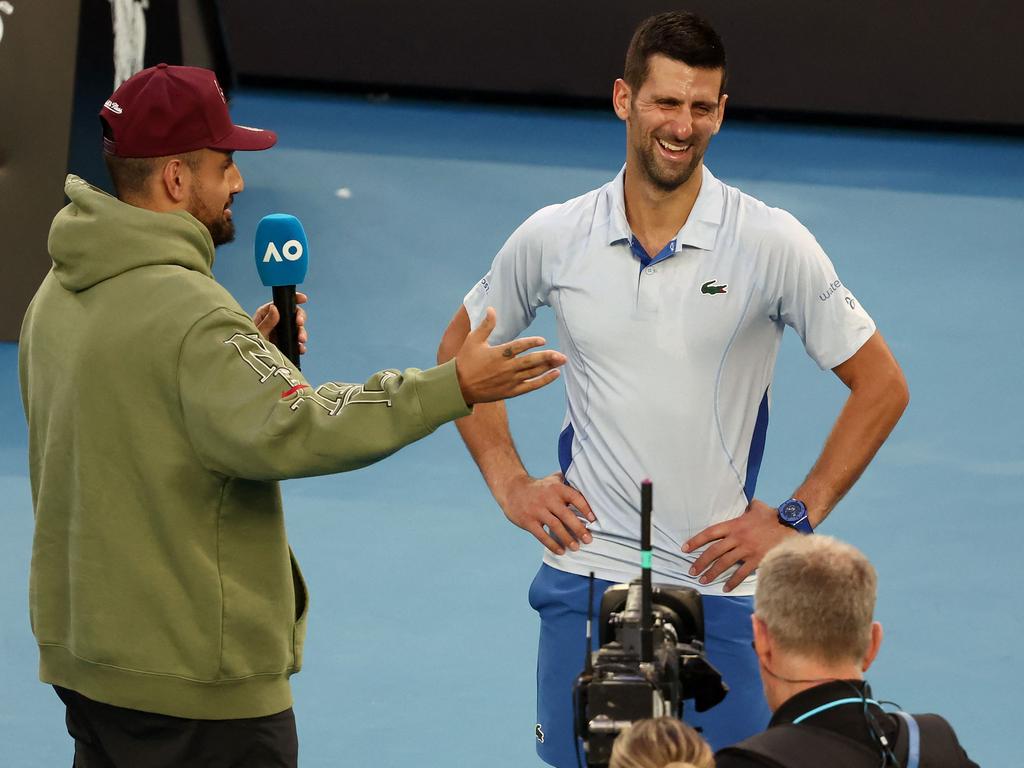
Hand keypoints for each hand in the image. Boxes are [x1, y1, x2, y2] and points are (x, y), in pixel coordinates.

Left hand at [253, 292, 307, 354]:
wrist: (249, 362)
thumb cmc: (248, 345)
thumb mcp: (257, 332)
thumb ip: (267, 322)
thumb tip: (274, 308)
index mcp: (267, 314)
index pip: (282, 303)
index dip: (294, 299)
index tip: (303, 299)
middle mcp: (276, 322)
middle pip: (293, 315)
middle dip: (300, 318)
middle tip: (300, 323)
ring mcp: (282, 333)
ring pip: (297, 329)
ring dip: (302, 333)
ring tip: (301, 340)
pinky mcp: (286, 344)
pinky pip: (297, 343)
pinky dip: (300, 346)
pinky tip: (300, 348)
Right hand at [454, 307, 566, 404]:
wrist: (459, 387)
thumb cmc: (465, 361)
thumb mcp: (473, 340)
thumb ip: (486, 325)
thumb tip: (492, 309)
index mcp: (497, 354)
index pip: (518, 347)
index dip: (531, 343)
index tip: (542, 340)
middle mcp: (506, 368)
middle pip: (530, 362)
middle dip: (547, 357)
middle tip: (562, 355)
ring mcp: (510, 381)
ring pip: (533, 373)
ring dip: (548, 367)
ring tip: (562, 361)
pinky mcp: (511, 391)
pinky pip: (531, 386)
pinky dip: (544, 381)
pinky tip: (555, 374)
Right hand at [499, 472, 594, 554]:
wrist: (512, 489)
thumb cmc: (538, 487)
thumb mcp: (552, 480)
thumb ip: (568, 482)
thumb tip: (587, 484)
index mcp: (557, 488)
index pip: (574, 497)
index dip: (585, 508)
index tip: (593, 520)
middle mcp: (548, 499)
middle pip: (566, 515)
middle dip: (579, 529)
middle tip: (588, 540)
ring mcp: (537, 510)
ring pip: (555, 526)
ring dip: (567, 538)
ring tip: (576, 547)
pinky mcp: (528, 521)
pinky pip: (541, 535)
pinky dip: (552, 544)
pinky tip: (560, 551)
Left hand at [682, 499, 797, 591]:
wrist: (790, 525)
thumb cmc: (772, 516)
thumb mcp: (757, 507)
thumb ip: (748, 507)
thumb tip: (748, 504)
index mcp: (734, 525)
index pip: (710, 533)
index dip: (696, 541)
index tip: (685, 549)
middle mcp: (737, 538)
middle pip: (714, 551)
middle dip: (700, 562)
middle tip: (691, 571)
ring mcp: (746, 550)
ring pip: (724, 563)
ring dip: (712, 573)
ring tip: (703, 581)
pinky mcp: (756, 559)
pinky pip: (742, 573)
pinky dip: (733, 581)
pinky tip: (725, 588)